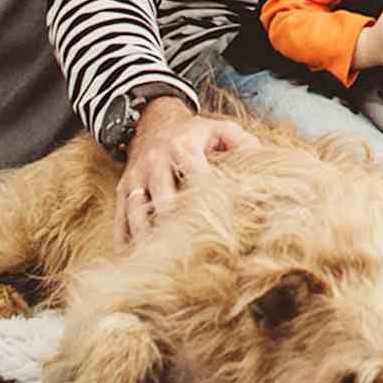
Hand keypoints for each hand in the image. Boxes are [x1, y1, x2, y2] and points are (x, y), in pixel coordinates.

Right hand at [113, 98, 258, 246]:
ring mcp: (136, 176)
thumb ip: (244, 143)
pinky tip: (133, 257)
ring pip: (137, 209)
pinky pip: (120, 214)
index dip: (207, 196)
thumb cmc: (196, 133)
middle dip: (174, 222)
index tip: (221, 222)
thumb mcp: (221, 129)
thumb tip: (262, 164)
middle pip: (162, 197)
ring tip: (161, 259)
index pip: (195, 174)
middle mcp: (155, 162)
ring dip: (147, 235)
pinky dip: (125, 236)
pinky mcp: (123, 188)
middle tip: (190, 250)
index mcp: (182, 146)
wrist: (154, 122)